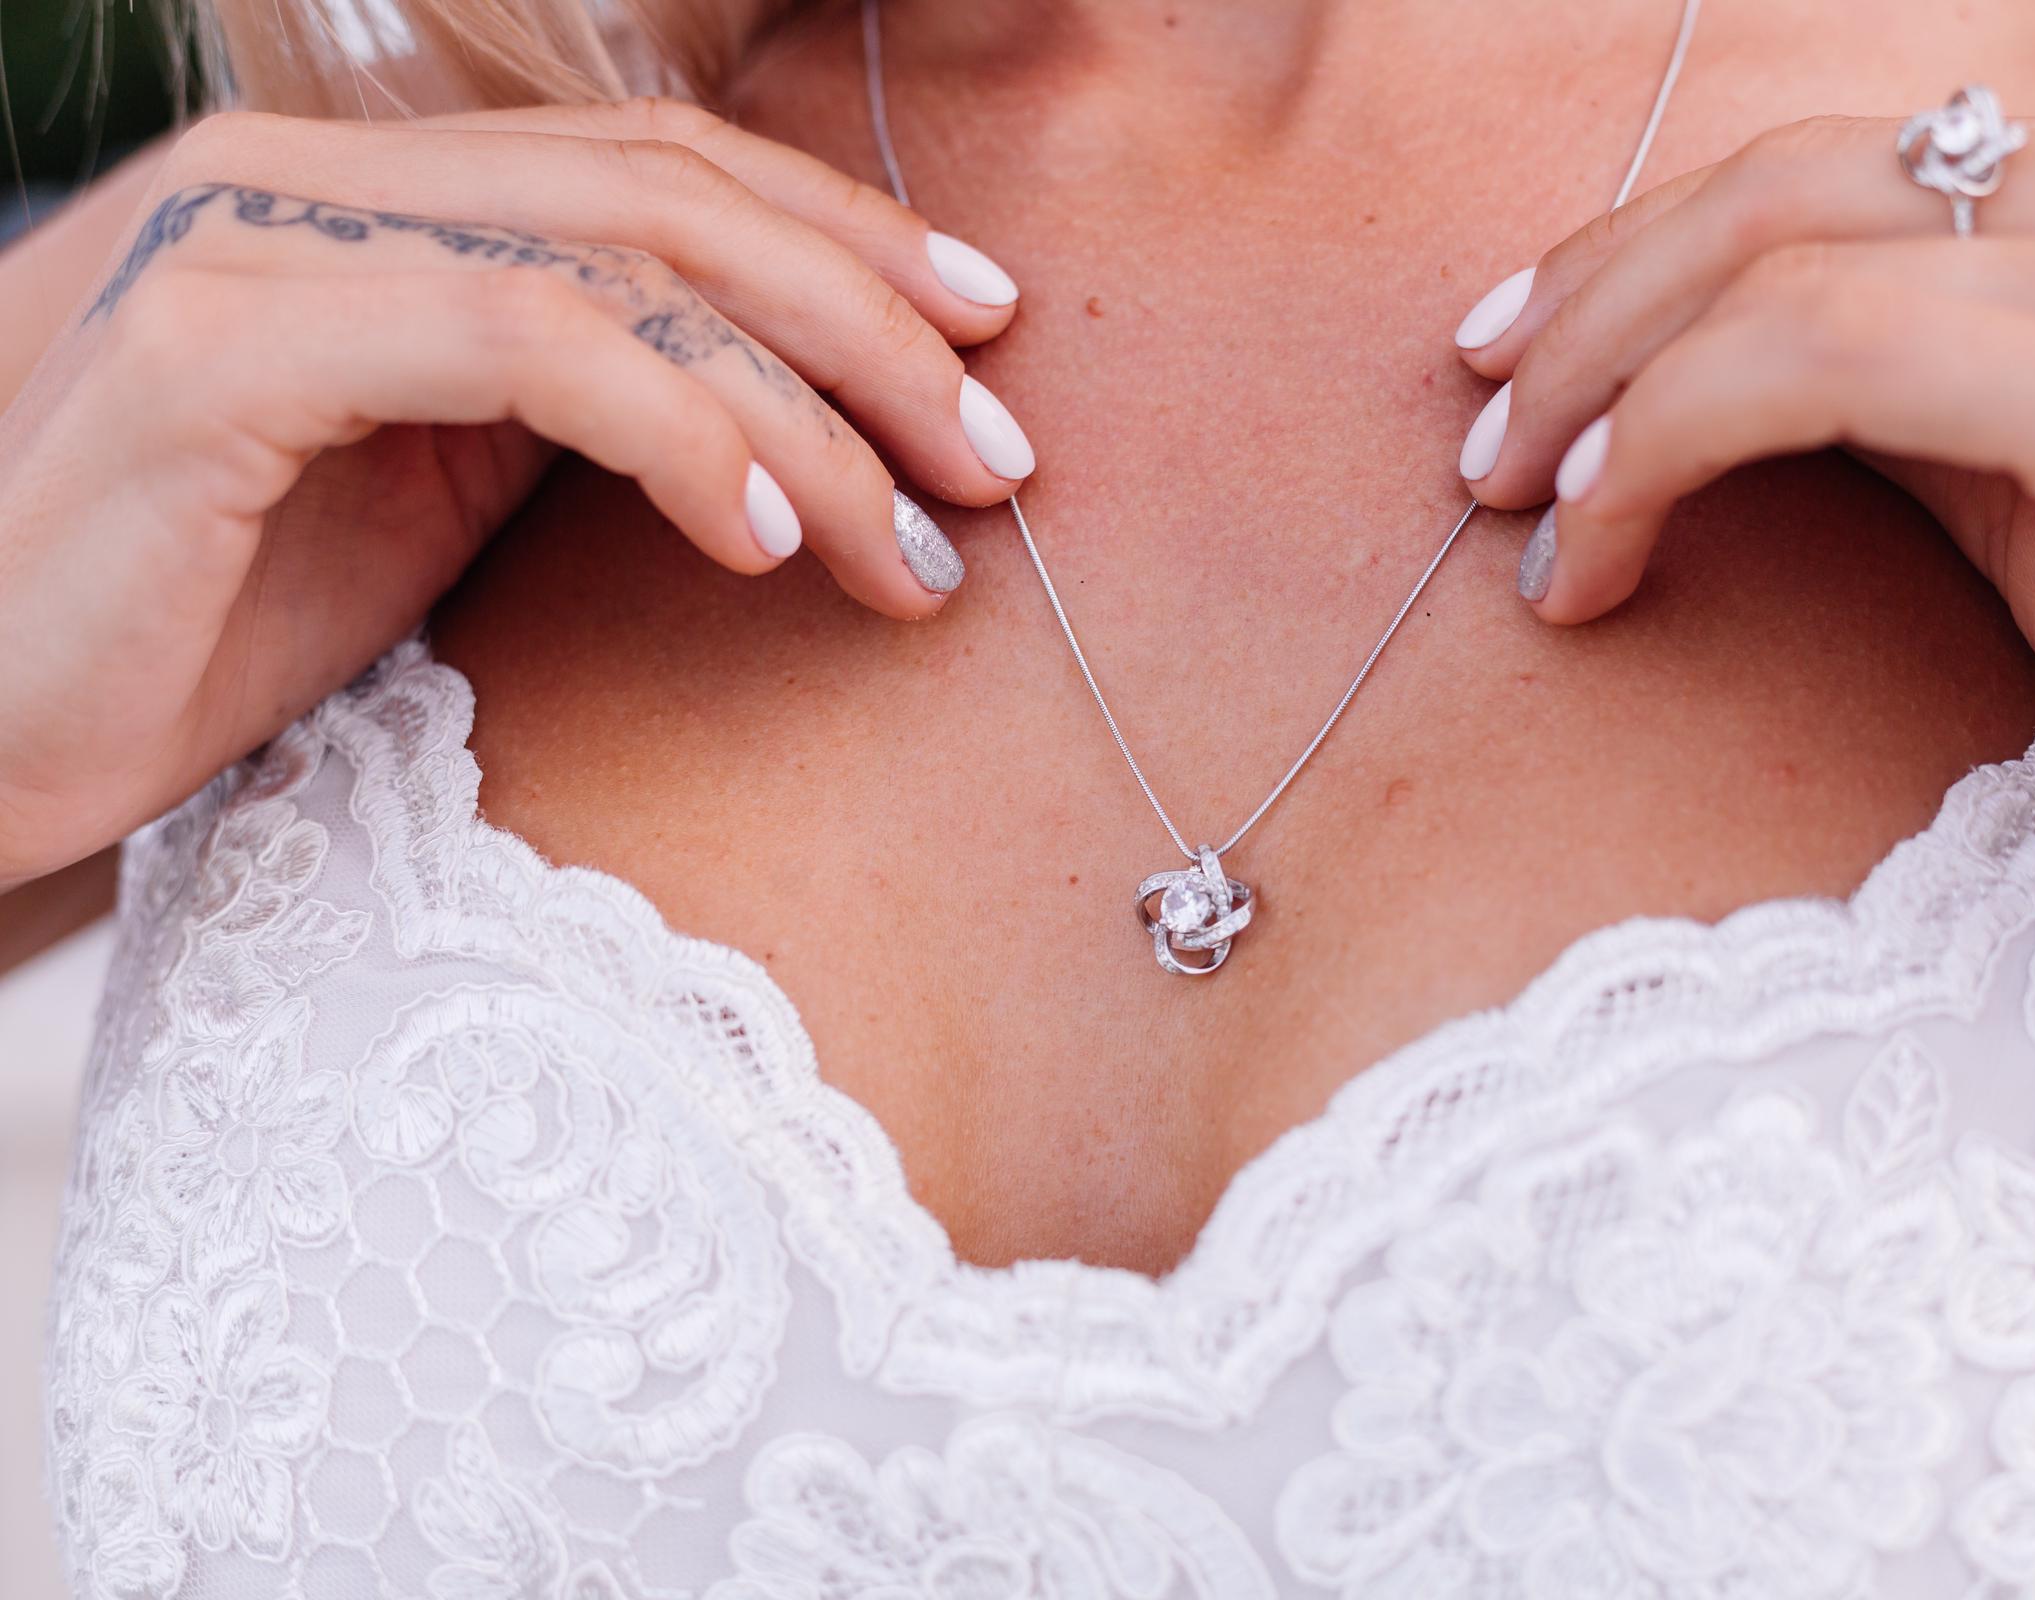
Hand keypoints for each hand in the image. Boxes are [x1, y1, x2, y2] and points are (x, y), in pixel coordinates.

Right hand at [0, 99, 1037, 887]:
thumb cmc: (199, 633)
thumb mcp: (425, 501)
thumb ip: (571, 416)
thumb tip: (791, 425)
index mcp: (381, 203)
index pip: (664, 174)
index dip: (849, 242)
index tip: (990, 348)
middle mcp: (315, 182)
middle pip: (671, 196)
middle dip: (873, 326)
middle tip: (1001, 462)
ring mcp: (253, 246)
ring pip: (617, 263)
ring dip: (809, 410)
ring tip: (919, 546)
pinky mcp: (211, 353)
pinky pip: (512, 339)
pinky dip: (672, 426)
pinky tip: (767, 537)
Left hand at [1455, 113, 2034, 991]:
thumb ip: (1907, 381)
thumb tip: (1692, 355)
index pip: (1840, 159)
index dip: (1640, 244)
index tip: (1511, 352)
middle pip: (1796, 183)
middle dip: (1592, 306)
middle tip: (1483, 439)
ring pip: (1795, 269)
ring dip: (1605, 391)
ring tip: (1523, 516)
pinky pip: (1840, 365)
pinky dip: (1672, 444)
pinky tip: (1602, 551)